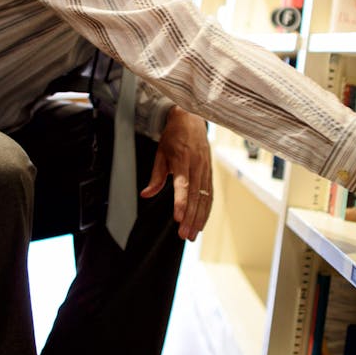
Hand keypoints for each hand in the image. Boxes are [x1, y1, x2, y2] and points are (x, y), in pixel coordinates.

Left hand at [145, 107, 212, 240]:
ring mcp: (206, 169)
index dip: (181, 202)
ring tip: (193, 234)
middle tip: (185, 235)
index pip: (183, 185)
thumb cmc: (173, 137)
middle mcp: (197, 166)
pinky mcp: (210, 172)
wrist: (191, 119)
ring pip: (205, 198)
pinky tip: (201, 222)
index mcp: (183, 160)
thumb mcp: (160, 153)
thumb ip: (155, 176)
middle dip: (191, 218)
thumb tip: (145, 194)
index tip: (179, 218)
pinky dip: (206, 210)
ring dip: (200, 218)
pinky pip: (210, 194)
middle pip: (196, 196)